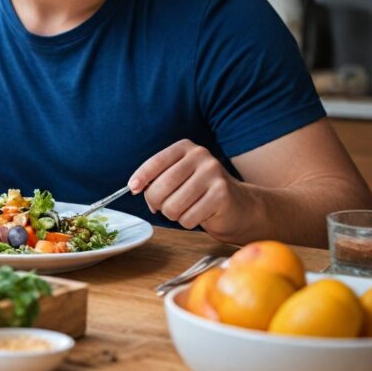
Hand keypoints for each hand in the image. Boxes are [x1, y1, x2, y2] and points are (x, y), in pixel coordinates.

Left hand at [128, 139, 248, 237]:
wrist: (239, 206)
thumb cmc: (200, 192)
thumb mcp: (179, 176)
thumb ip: (158, 179)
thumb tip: (136, 188)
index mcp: (186, 148)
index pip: (156, 162)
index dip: (141, 177)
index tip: (133, 188)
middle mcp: (200, 156)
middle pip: (161, 186)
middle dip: (156, 202)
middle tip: (162, 207)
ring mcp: (213, 174)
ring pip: (173, 205)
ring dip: (173, 214)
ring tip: (185, 209)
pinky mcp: (221, 195)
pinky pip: (188, 218)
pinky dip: (187, 222)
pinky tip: (199, 214)